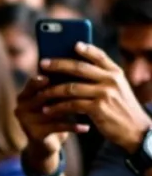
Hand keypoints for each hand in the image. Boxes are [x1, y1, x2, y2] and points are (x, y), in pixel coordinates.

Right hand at [14, 75, 88, 172]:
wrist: (45, 144)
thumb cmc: (52, 116)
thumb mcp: (50, 101)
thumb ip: (55, 87)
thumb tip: (75, 67)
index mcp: (23, 96)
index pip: (33, 83)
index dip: (48, 78)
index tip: (63, 74)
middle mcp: (20, 107)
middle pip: (42, 96)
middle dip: (62, 92)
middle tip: (83, 90)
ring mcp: (26, 122)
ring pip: (50, 112)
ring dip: (71, 109)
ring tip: (89, 107)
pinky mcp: (34, 134)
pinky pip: (56, 127)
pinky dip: (73, 127)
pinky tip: (86, 127)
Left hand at [37, 43, 151, 153]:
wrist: (136, 131)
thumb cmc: (120, 108)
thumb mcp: (117, 89)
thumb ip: (102, 78)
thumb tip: (71, 68)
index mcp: (116, 73)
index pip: (99, 55)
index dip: (86, 49)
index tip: (73, 43)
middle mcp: (111, 80)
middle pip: (79, 68)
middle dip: (58, 64)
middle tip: (42, 63)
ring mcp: (105, 93)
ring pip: (70, 87)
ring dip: (52, 90)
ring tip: (40, 93)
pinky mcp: (98, 108)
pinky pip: (71, 105)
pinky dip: (57, 107)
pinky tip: (47, 110)